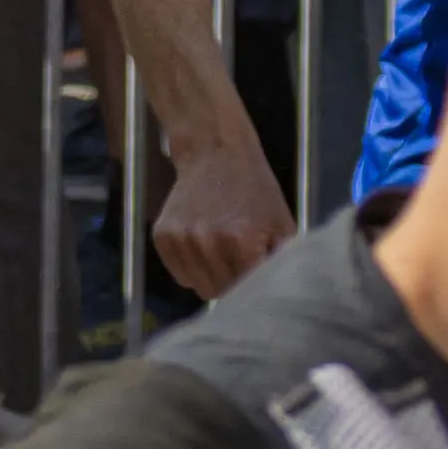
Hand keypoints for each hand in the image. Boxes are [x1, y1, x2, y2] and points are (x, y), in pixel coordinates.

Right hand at [150, 135, 298, 300]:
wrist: (214, 154)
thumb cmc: (255, 191)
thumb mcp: (282, 223)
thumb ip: (284, 262)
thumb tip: (286, 294)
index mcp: (242, 240)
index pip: (247, 290)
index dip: (256, 287)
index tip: (260, 277)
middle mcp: (207, 241)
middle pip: (221, 293)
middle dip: (232, 285)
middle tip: (240, 265)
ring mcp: (181, 238)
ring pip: (198, 287)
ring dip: (212, 278)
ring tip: (222, 256)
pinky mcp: (161, 236)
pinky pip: (179, 275)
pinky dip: (192, 269)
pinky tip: (203, 250)